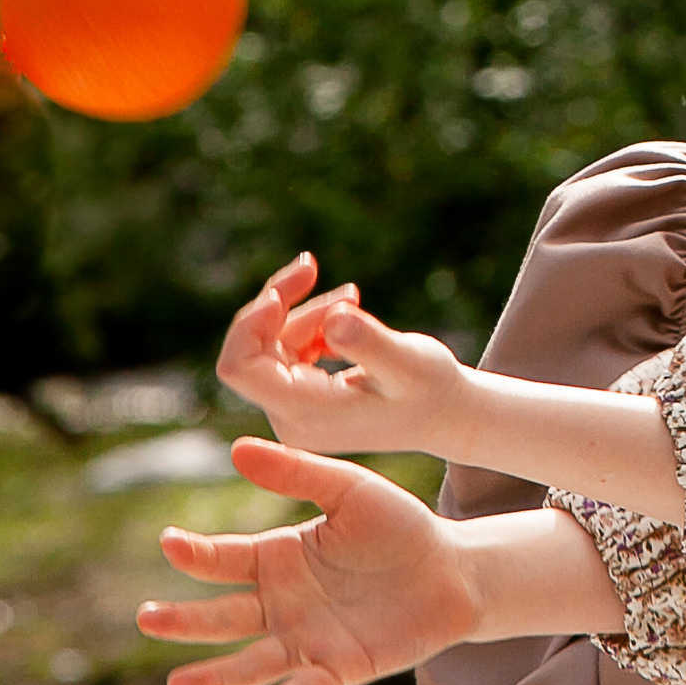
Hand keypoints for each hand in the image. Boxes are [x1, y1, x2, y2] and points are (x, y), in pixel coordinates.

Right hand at [137, 435, 476, 684]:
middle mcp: (282, 604)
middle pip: (224, 616)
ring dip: (215, 676)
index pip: (224, 560)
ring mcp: (308, 639)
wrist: (455, 569)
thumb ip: (297, 473)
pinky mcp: (341, 668)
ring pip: (252, 661)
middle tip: (146, 619)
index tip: (170, 543)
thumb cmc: (399, 526)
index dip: (196, 554)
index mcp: (277, 559)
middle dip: (185, 621)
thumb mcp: (348, 490)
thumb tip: (236, 449)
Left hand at [217, 249, 468, 458]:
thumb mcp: (411, 362)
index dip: (249, 324)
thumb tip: (335, 320)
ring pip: (271, 346)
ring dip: (305, 313)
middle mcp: (290, 419)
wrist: (446, 414)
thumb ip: (371, 343)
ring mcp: (293, 412)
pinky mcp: (302, 399)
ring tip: (353, 298)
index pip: (239, 368)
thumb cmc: (433, 389)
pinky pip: (286, 352)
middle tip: (313, 265)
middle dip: (282, 306)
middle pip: (253, 349)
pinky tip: (348, 316)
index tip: (279, 292)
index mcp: (305, 413)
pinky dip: (312, 327)